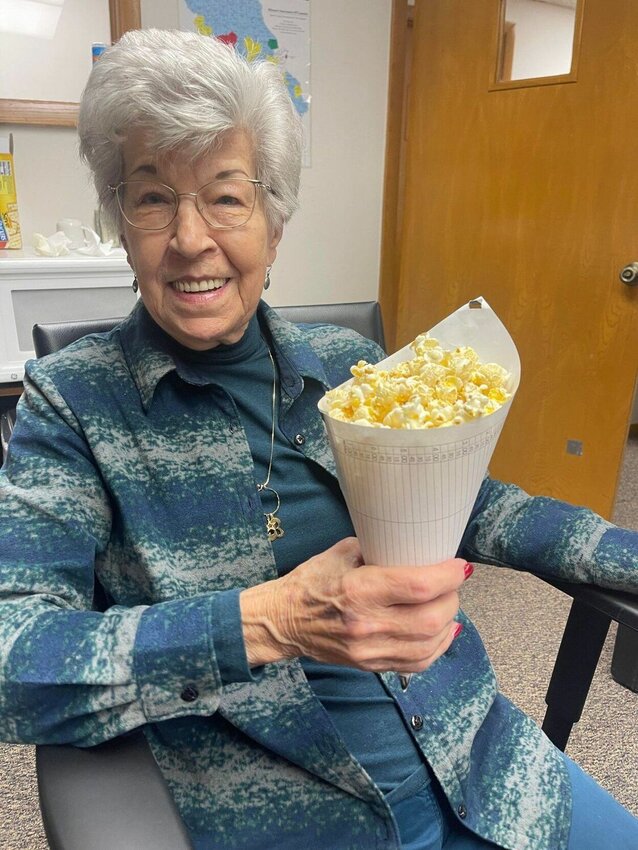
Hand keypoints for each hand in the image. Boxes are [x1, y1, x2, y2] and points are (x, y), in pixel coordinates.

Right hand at [239, 537, 468, 672]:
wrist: (283, 621)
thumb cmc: (312, 581)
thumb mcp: (342, 552)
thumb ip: (380, 550)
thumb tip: (417, 547)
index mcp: (359, 590)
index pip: (418, 586)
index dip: (448, 576)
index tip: (460, 566)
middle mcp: (366, 625)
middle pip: (431, 620)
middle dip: (452, 598)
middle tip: (453, 584)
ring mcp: (369, 651)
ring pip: (429, 646)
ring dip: (449, 623)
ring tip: (448, 604)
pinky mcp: (370, 666)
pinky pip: (417, 664)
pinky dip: (437, 647)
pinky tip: (443, 631)